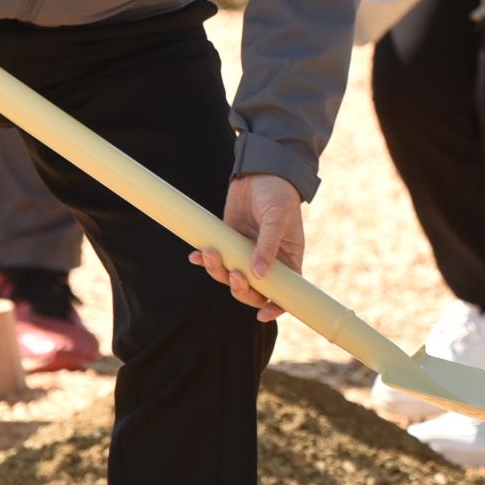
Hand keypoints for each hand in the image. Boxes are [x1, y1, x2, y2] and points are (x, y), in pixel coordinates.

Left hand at [198, 173, 305, 321]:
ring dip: (218, 270)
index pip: (285, 293)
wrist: (261, 170)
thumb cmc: (279, 194)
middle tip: (233, 274)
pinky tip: (196, 255)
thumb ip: (267, 246)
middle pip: (253, 290)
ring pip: (230, 276)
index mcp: (288, 260)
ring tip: (210, 252)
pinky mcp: (229, 242)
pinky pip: (216, 258)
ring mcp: (246, 253)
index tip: (262, 314)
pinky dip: (204, 259)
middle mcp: (267, 262)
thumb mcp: (277, 218)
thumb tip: (258, 274)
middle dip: (240, 289)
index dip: (275, 307)